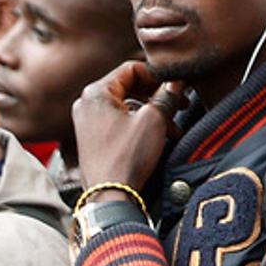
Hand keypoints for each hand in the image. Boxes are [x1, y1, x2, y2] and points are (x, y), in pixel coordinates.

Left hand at [72, 62, 189, 203]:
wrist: (109, 197)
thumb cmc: (126, 157)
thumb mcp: (153, 120)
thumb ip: (166, 96)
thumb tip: (176, 82)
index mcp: (96, 92)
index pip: (131, 69)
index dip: (157, 76)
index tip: (175, 86)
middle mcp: (86, 104)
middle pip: (129, 88)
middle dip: (157, 98)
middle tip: (179, 105)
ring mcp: (87, 123)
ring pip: (127, 108)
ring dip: (152, 115)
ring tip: (173, 129)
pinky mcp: (92, 140)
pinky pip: (119, 124)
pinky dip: (139, 127)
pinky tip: (158, 139)